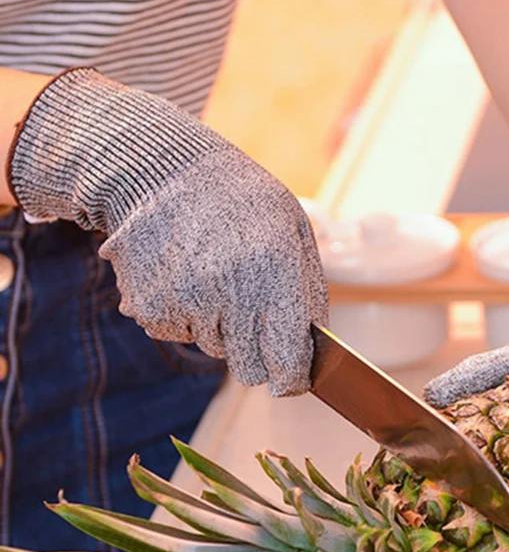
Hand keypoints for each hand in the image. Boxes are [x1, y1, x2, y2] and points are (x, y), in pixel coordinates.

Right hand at [7, 68, 327, 395]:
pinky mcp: (151, 308)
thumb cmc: (241, 201)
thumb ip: (309, 293)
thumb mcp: (294, 230)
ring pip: (215, 350)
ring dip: (222, 327)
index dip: (293, 379)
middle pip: (250, 370)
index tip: (295, 381)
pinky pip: (181, 334)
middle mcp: (229, 292)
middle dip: (259, 356)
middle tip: (256, 320)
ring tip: (216, 276)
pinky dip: (187, 316)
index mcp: (274, 271)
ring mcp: (186, 302)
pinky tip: (188, 275)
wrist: (161, 170)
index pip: (287, 358)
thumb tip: (314, 346)